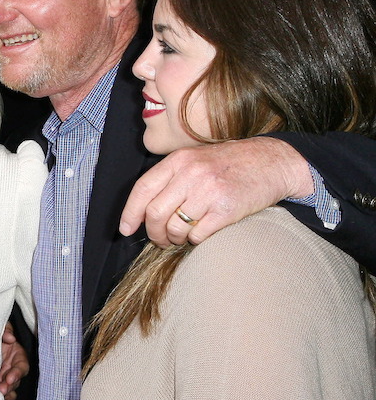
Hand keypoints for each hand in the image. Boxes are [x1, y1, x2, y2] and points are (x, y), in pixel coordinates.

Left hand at [0, 323, 28, 399]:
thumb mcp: (1, 328)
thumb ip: (6, 330)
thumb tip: (10, 338)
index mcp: (16, 357)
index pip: (21, 367)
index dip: (17, 373)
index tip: (10, 377)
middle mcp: (12, 370)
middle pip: (15, 382)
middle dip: (10, 387)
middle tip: (2, 389)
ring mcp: (4, 379)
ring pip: (10, 392)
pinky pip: (1, 396)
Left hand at [120, 136, 312, 245]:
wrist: (273, 162)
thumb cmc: (230, 164)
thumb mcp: (195, 160)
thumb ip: (171, 179)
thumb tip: (143, 210)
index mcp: (179, 160)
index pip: (143, 189)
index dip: (130, 213)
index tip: (126, 229)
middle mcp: (191, 173)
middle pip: (155, 212)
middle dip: (153, 232)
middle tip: (160, 239)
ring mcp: (209, 191)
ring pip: (175, 227)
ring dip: (174, 239)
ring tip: (181, 237)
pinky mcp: (227, 209)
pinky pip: (198, 235)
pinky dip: (194, 240)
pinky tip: (200, 234)